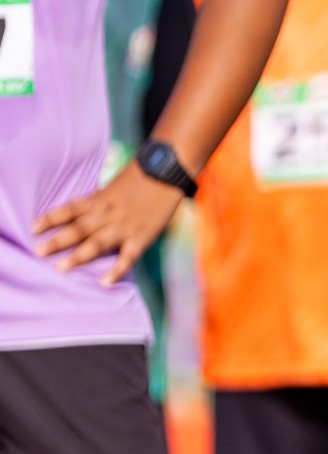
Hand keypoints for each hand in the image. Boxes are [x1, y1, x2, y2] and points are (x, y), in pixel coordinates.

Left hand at [32, 160, 183, 284]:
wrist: (168, 171)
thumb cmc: (142, 177)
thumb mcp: (114, 185)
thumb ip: (99, 201)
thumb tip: (83, 212)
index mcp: (100, 199)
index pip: (70, 209)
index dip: (51, 218)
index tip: (33, 228)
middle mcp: (108, 213)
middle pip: (79, 228)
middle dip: (57, 241)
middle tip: (38, 251)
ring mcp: (125, 226)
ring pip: (98, 243)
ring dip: (78, 256)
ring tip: (60, 268)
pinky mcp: (142, 236)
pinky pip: (128, 256)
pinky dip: (117, 270)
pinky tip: (104, 283)